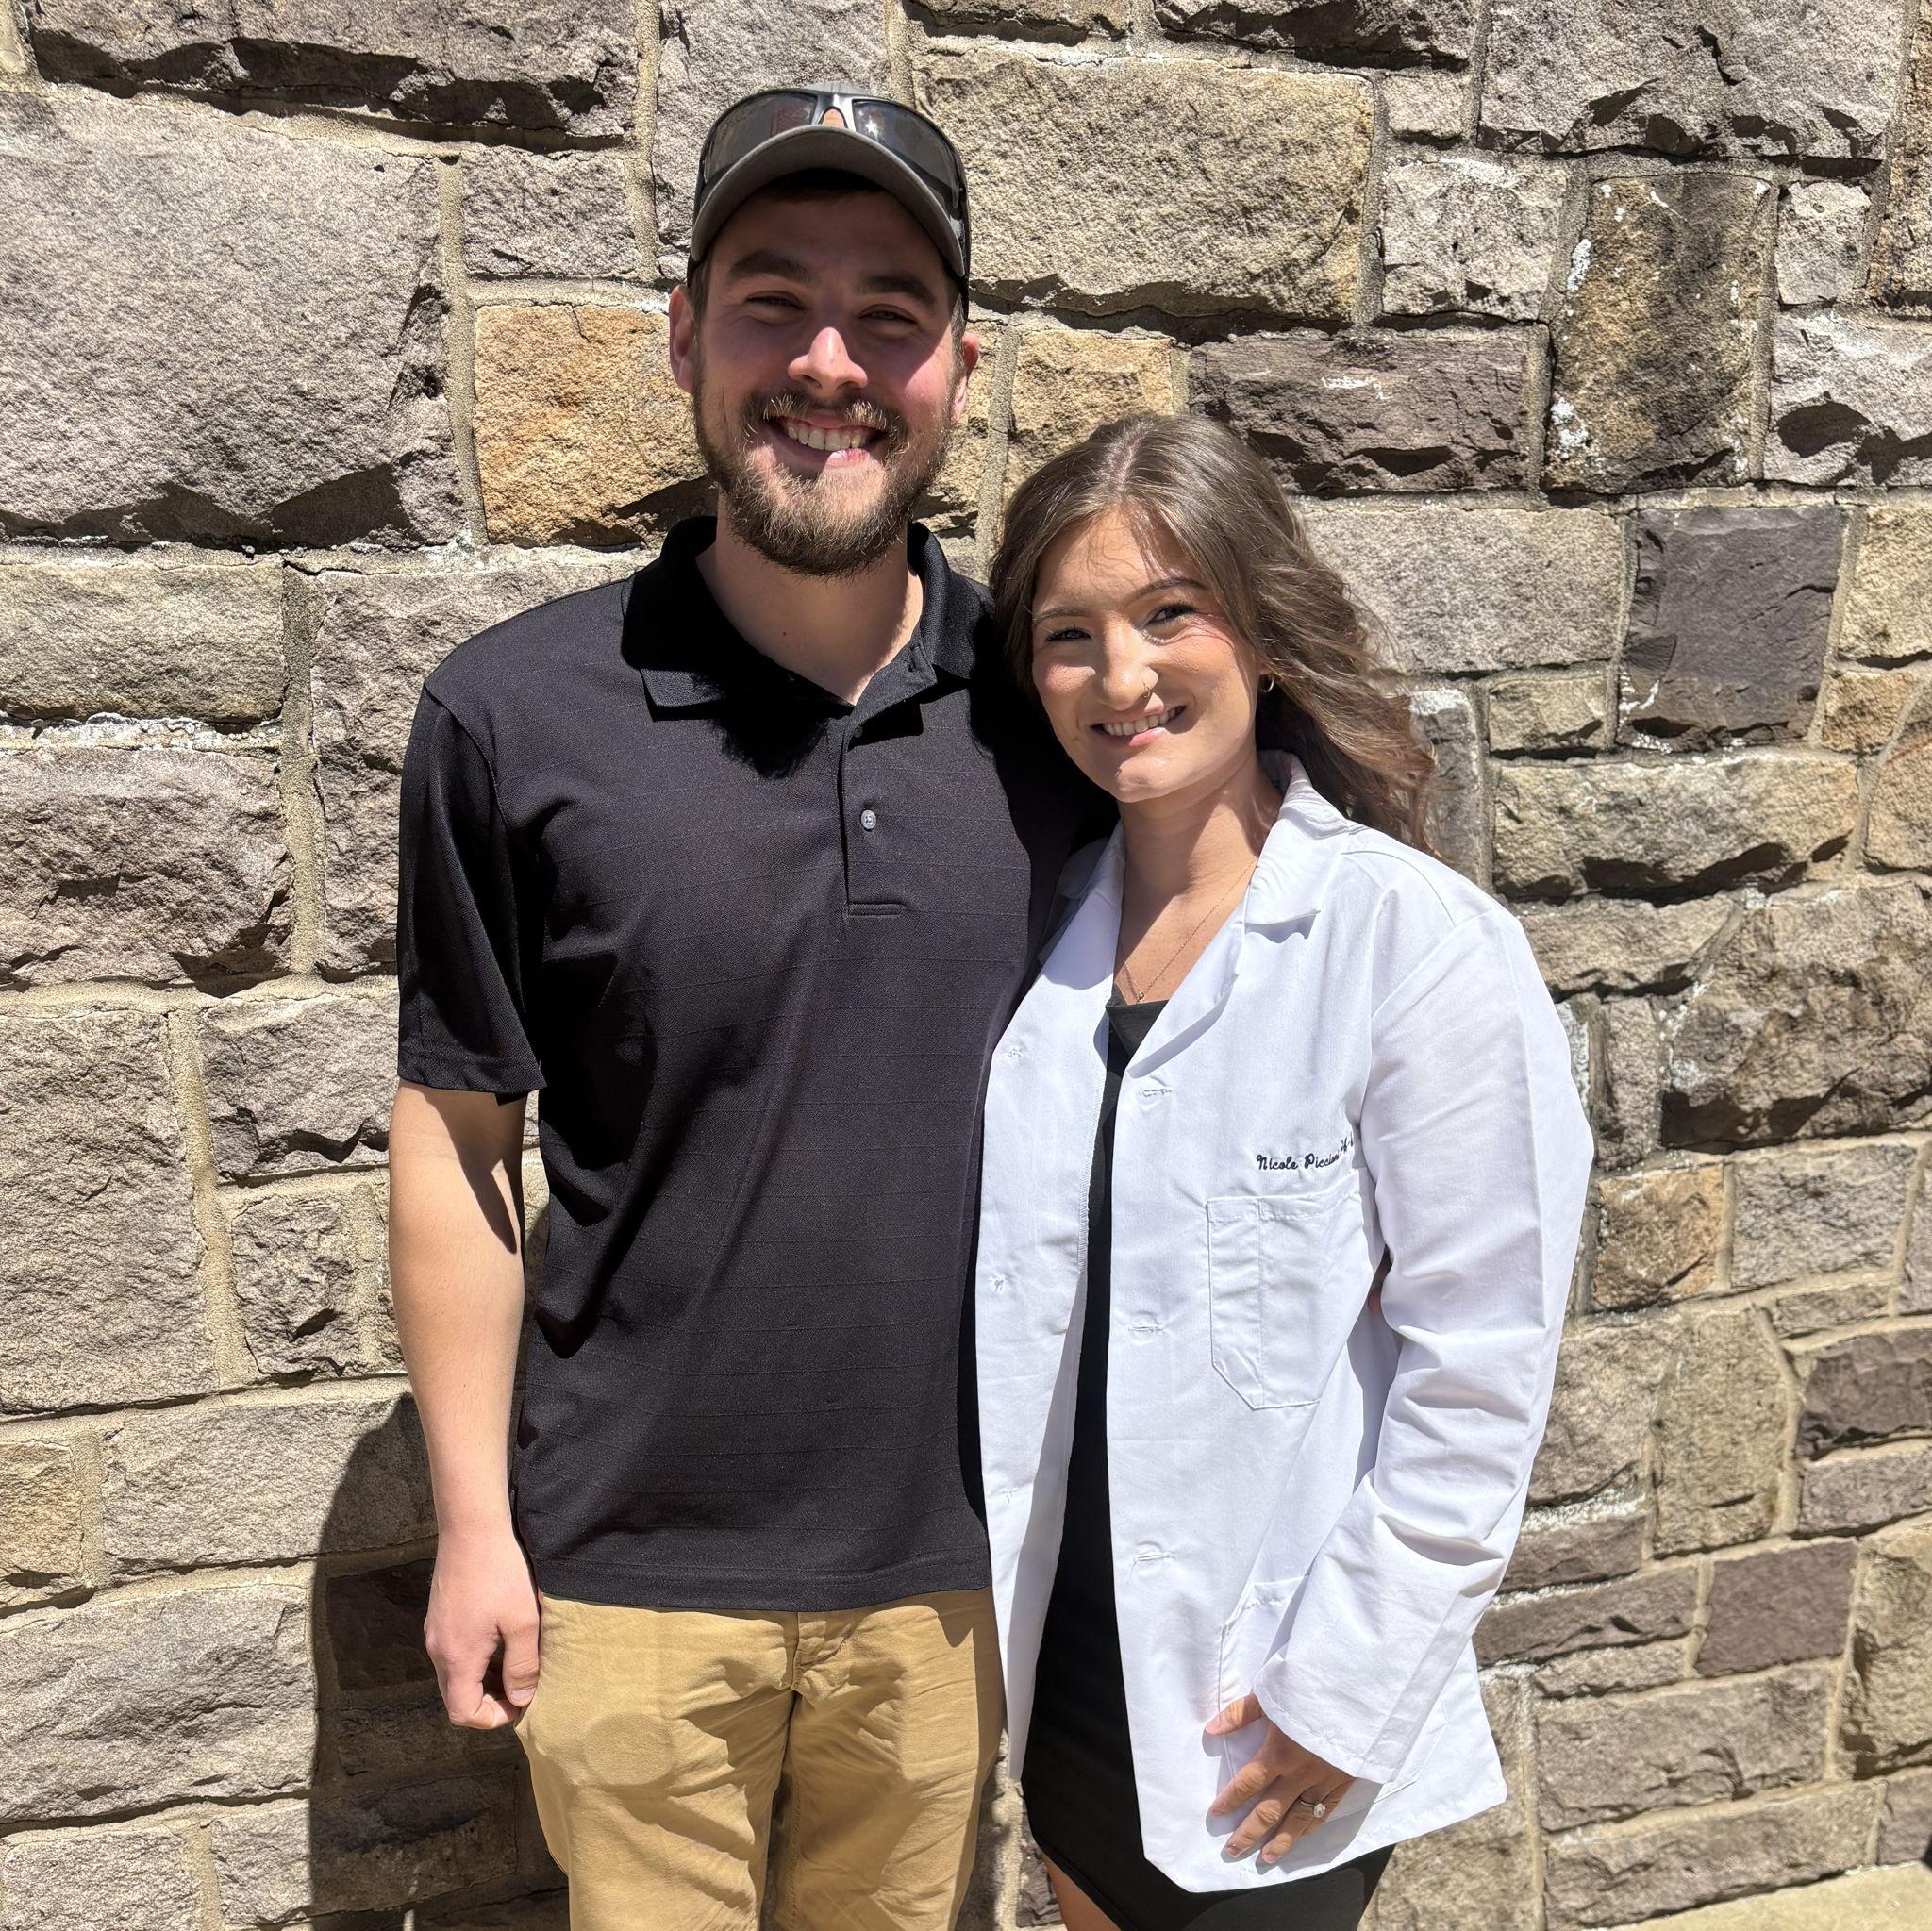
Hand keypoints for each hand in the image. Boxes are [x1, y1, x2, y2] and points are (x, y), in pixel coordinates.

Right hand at [424, 1523, 541, 1728]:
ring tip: (515, 1662)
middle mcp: (438, 1649)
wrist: (470, 1527)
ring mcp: (435, 1630)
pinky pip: (453, 1652)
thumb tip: (521, 1699)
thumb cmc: (500, 1572)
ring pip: (454, 1674)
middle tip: (520, 1686)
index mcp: (456, 1658)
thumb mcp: (523, 1622)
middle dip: (488, 1701)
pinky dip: (475, 1659)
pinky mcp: (439, 1614)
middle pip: (456, 1696)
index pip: (462, 1713)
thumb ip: (523, 1665)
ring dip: (482, 1679)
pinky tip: (499, 1638)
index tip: (520, 1702)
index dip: (492, 1718)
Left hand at [1204, 1695, 1355, 1864]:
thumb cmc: (1309, 1689)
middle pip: (1269, 1810)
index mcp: (1279, 1752)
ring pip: (1298, 1819)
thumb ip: (1240, 1714)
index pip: (1248, 1783)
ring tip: (1264, 1859)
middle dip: (1249, 1832)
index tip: (1215, 1813)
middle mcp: (1300, 1773)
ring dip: (1280, 1841)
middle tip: (1232, 1851)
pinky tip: (1300, 1838)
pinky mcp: (1344, 1782)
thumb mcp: (1271, 1694)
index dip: (1230, 1799)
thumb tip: (1211, 1730)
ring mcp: (1324, 1781)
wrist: (1357, 1692)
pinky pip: (1325, 1812)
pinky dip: (1310, 1828)